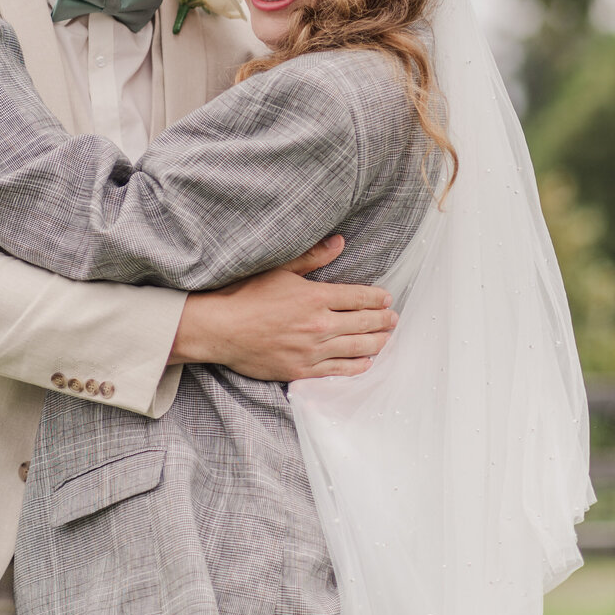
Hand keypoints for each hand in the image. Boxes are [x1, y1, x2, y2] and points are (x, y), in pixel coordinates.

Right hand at [170, 236, 398, 380]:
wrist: (220, 329)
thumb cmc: (245, 295)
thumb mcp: (279, 268)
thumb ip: (312, 258)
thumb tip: (340, 243)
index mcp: (315, 297)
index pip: (358, 297)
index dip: (377, 298)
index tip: (387, 299)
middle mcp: (318, 325)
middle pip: (363, 324)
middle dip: (383, 321)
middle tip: (394, 320)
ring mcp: (311, 350)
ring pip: (356, 348)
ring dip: (377, 343)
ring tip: (387, 339)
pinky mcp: (301, 370)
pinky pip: (337, 371)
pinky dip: (356, 367)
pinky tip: (366, 362)